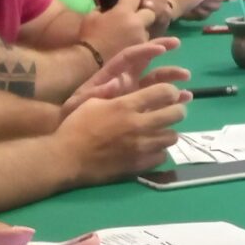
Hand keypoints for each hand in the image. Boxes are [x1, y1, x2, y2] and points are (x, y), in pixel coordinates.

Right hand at [58, 80, 189, 183]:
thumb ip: (109, 91)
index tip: (169, 92)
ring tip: (161, 130)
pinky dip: (159, 151)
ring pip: (172, 136)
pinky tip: (152, 148)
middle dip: (178, 109)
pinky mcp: (139, 164)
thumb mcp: (89, 101)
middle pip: (175, 114)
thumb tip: (121, 80)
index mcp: (126, 105)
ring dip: (169, 131)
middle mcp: (138, 124)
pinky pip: (162, 156)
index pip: (164, 92)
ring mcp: (141, 146)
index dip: (171, 90)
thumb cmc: (75, 126)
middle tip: (173, 110)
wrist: (66, 158)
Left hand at [60, 37, 191, 116]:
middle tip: (182, 58)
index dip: (146, 50)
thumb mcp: (81, 102)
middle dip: (165, 60)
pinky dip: (172, 102)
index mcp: (111, 76)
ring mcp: (134, 98)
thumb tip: (117, 81)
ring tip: (187, 83)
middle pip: (148, 68)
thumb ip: (98, 92)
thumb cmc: (72, 115)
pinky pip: (158, 105)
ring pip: (157, 86)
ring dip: (172, 81)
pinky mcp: (139, 112)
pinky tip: (184, 101)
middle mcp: (126, 83)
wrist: (70, 137)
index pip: (130, 57)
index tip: (163, 47)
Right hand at [76, 0, 155, 61]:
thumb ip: (103, 9)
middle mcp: (137, 23)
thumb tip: (108, 9)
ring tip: (128, 38)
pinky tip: (130, 48)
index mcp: (124, 11)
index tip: (124, 5)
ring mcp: (142, 38)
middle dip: (142, 15)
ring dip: (140, 31)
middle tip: (131, 22)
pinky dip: (139, 44)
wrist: (92, 61)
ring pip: (147, 30)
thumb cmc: (89, 37)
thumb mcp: (91, 16)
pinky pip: (146, 44)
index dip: (129, 0)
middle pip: (149, 13)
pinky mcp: (143, 52)